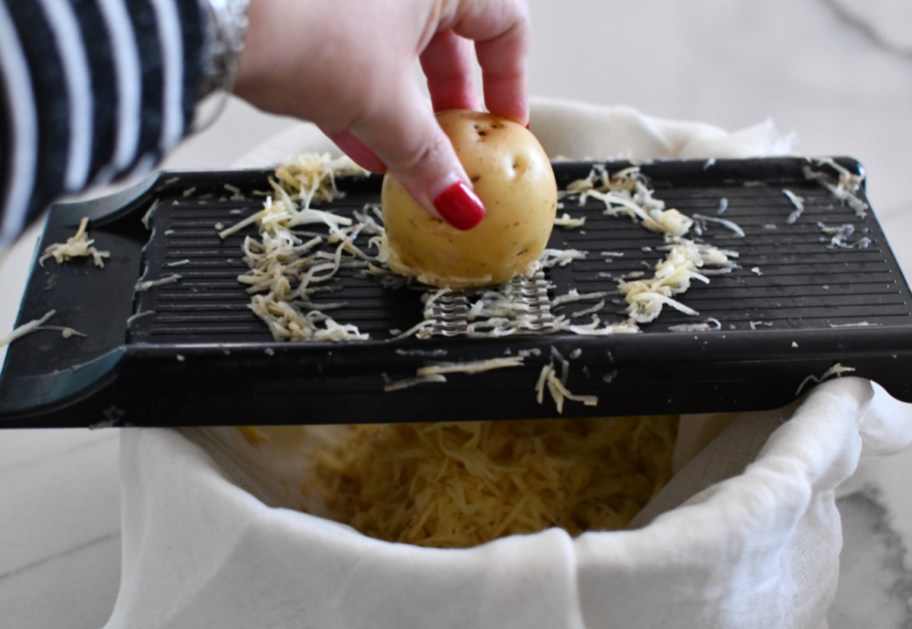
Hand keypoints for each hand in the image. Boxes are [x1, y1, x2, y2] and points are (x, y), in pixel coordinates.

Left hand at [234, 0, 529, 229]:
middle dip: (451, 102)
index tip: (502, 128)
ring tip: (405, 157)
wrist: (208, 9)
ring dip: (405, 106)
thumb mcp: (384, 106)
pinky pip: (355, 48)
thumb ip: (429, 160)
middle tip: (454, 147)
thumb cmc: (305, 25)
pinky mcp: (313, 5)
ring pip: (399, 46)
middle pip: (451, 37)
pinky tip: (359, 142)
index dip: (511, 84)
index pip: (506, 25)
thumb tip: (458, 202)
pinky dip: (362, 94)